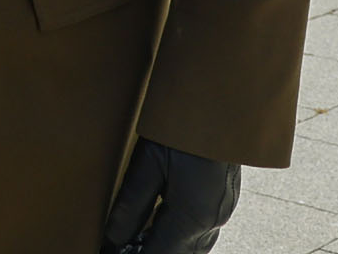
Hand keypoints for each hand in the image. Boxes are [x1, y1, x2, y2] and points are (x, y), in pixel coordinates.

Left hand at [106, 138, 239, 253]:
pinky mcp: (225, 198)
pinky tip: (162, 223)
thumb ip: (131, 205)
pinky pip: (201, 230)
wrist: (221, 99)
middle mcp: (212, 220)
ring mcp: (222, 210)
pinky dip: (179, 234)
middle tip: (122, 246)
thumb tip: (113, 238)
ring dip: (167, 245)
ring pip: (192, 246)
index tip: (112, 252)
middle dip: (150, 251)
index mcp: (192, 217)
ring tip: (138, 237)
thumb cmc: (183, 125)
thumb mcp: (148, 162)